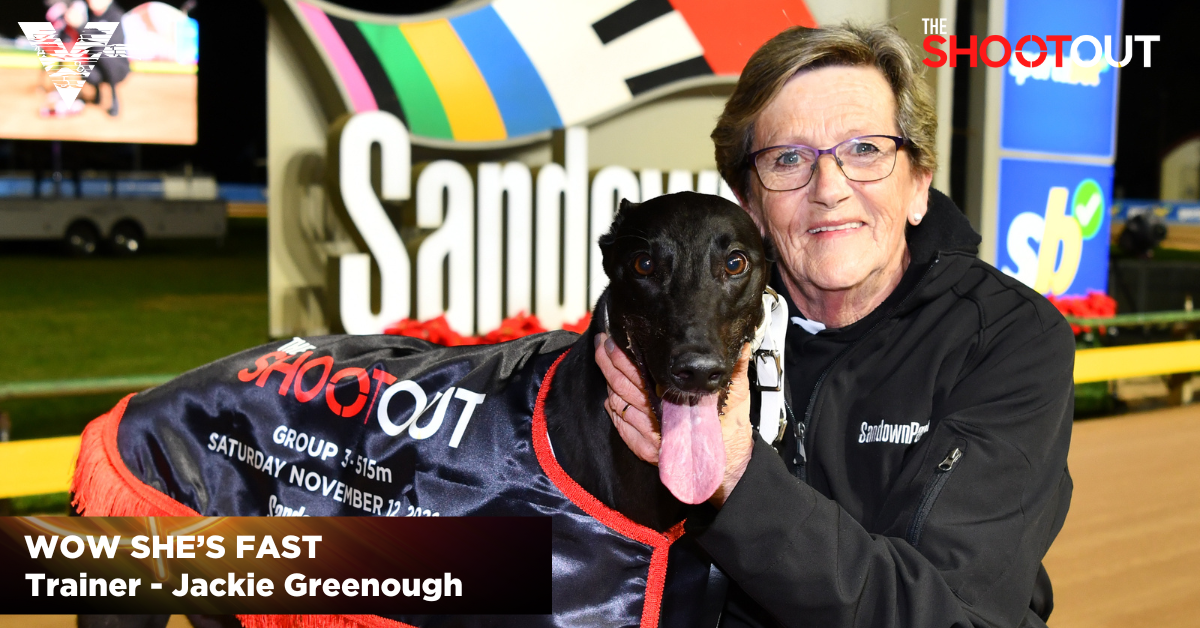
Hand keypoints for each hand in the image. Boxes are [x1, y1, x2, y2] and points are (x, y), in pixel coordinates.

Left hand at [594, 334, 753, 506]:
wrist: (730, 470)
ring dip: (609, 382)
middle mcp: (658, 423)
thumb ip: (736, 370)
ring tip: (604, 361)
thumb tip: (741, 343)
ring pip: (619, 404)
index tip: (615, 341)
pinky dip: (613, 409)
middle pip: (624, 386)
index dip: (624, 358)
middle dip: (609, 363)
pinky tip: (611, 396)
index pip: (641, 376)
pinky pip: (621, 426)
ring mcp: (648, 439)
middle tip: (603, 343)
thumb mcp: (738, 399)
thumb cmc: (732, 434)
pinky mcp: (645, 451)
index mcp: (676, 406)